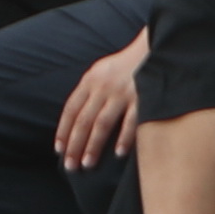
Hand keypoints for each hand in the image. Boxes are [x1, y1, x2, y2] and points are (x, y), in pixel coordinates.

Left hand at [50, 32, 153, 168]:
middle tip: (70, 166)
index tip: (59, 150)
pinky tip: (118, 154)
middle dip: (75, 144)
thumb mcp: (101, 71)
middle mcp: (103, 86)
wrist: (154, 47)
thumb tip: (75, 120)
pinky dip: (124, 138)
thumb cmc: (125, 66)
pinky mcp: (142, 97)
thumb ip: (89, 92)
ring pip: (102, 123)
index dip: (64, 130)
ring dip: (93, 145)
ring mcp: (122, 92)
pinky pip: (131, 121)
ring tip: (87, 164)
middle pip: (83, 120)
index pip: (71, 109)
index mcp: (90, 80)